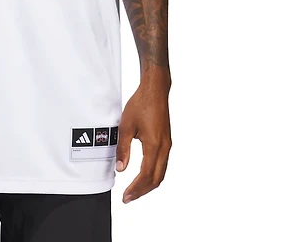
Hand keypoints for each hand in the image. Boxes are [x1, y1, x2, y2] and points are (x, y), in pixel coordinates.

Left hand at [115, 80, 171, 202]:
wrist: (155, 90)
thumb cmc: (141, 104)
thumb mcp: (126, 126)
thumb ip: (123, 148)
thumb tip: (121, 168)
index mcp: (155, 146)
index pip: (146, 175)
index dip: (136, 189)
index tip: (125, 196)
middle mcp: (164, 148)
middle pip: (156, 179)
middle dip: (142, 191)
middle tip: (128, 197)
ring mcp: (167, 145)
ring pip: (161, 173)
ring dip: (149, 184)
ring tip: (135, 190)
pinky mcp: (166, 141)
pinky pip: (162, 164)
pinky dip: (153, 174)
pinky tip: (144, 175)